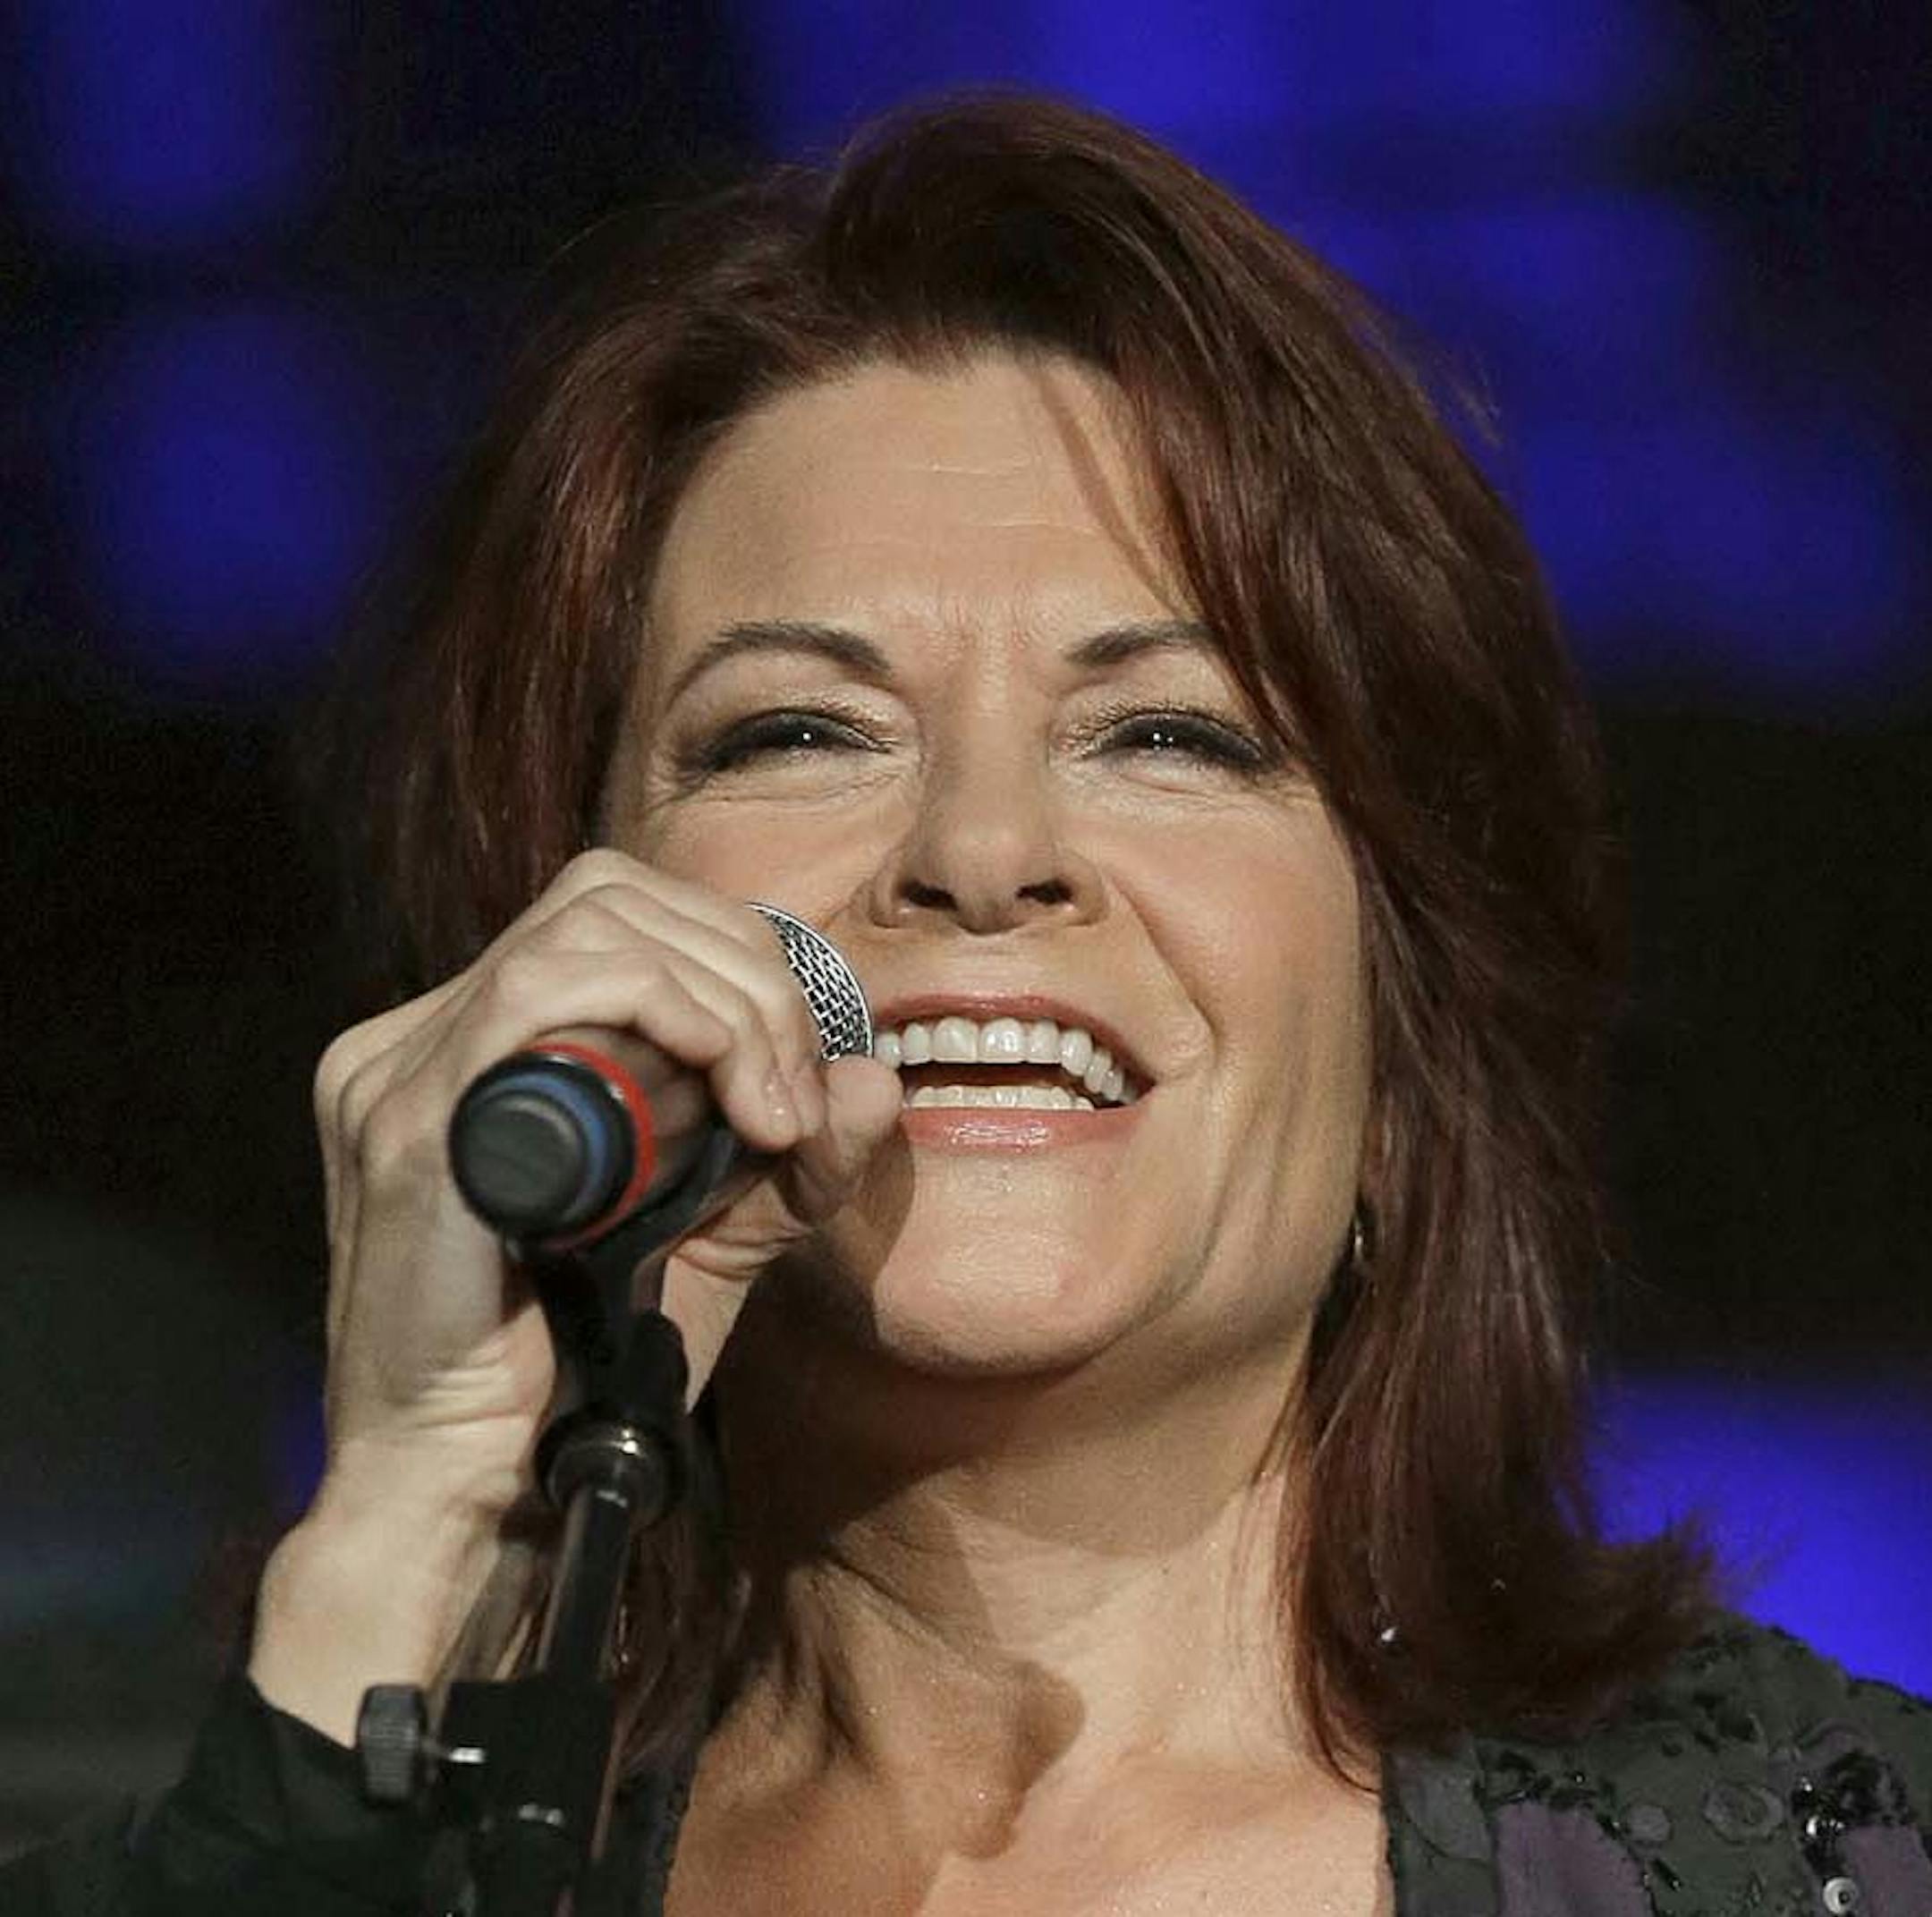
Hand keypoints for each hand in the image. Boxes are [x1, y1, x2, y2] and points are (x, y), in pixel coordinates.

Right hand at [250, 850, 898, 1739]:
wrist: (472, 1492)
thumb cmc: (576, 1375)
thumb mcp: (712, 1245)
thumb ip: (790, 1165)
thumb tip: (871, 1076)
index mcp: (484, 1049)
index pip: (625, 916)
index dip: (739, 963)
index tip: (807, 1075)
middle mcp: (426, 1034)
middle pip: (614, 894)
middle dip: (747, 974)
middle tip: (799, 1095)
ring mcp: (403, 1067)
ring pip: (593, 925)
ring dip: (722, 1000)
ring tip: (771, 1109)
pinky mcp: (407, 1118)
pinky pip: (545, 993)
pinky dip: (666, 1016)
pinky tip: (722, 1099)